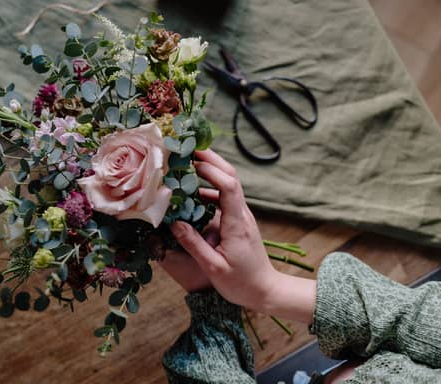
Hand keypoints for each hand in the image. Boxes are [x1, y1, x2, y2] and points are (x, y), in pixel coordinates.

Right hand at [169, 150, 316, 322]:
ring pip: (228, 185)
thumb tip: (174, 222)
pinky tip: (191, 194)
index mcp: (237, 223)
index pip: (228, 186)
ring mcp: (241, 216)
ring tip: (184, 167)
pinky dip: (208, 190)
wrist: (266, 291)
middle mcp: (242, 214)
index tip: (191, 162)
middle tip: (189, 149)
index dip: (211, 171)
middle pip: (231, 176)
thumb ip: (193, 244)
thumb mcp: (213, 267)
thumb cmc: (241, 283)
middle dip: (212, 159)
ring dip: (209, 172)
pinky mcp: (238, 222)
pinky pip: (224, 199)